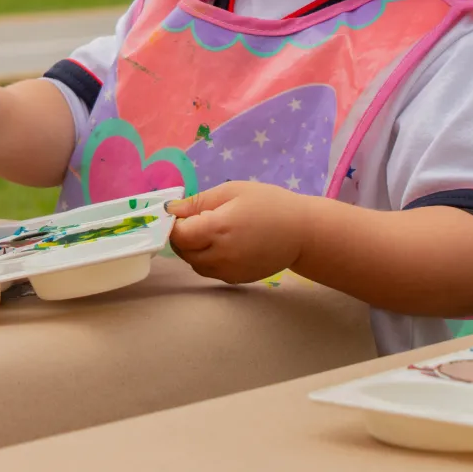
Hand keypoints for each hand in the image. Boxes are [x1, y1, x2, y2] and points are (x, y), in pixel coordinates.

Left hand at [167, 182, 310, 284]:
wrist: (302, 232)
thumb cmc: (268, 204)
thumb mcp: (232, 191)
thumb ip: (198, 202)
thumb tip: (170, 210)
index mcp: (218, 229)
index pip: (179, 235)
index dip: (175, 224)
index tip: (183, 213)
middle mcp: (220, 255)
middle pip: (183, 252)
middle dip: (182, 237)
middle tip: (195, 220)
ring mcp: (228, 271)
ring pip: (194, 264)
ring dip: (192, 250)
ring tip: (209, 232)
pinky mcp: (236, 279)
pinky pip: (209, 271)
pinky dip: (206, 259)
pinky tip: (220, 244)